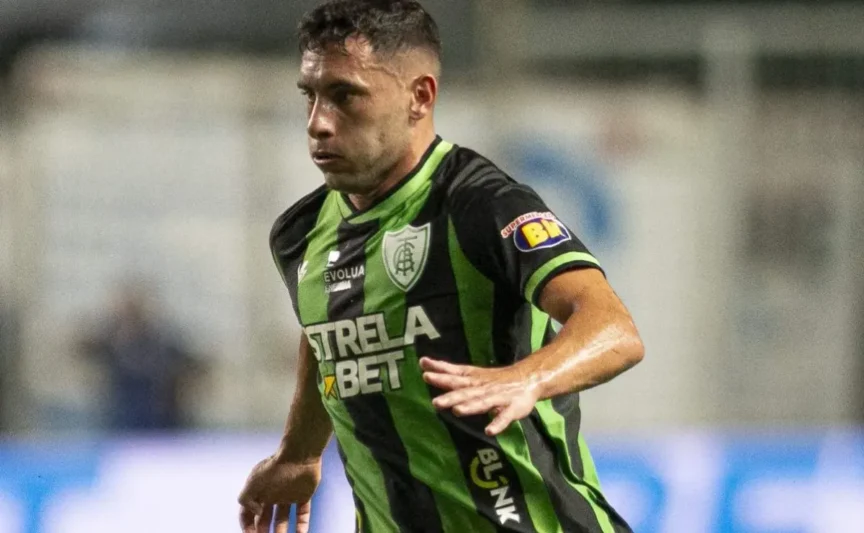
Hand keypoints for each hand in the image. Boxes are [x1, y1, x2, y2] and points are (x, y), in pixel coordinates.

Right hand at [238, 454, 321, 532]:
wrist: (300, 455)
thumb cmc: (275, 468)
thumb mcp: (254, 482)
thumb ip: (246, 499)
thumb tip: (254, 513)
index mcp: (258, 491)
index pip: (248, 513)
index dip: (247, 526)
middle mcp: (271, 494)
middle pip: (265, 518)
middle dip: (263, 530)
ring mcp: (288, 495)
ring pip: (283, 519)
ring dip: (281, 531)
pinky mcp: (303, 495)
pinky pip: (302, 513)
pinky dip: (302, 525)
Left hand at [420, 357, 540, 435]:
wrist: (528, 379)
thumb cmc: (493, 379)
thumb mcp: (470, 373)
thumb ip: (447, 370)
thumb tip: (423, 362)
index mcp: (473, 379)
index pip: (454, 374)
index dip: (440, 371)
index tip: (424, 366)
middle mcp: (483, 387)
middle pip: (465, 391)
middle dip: (451, 396)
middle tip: (435, 402)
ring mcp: (498, 398)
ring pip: (482, 403)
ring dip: (471, 407)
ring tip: (458, 411)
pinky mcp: (512, 409)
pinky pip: (504, 417)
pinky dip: (497, 424)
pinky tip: (489, 431)